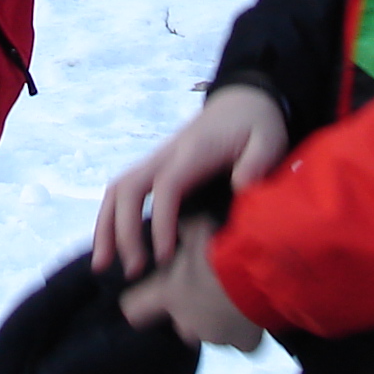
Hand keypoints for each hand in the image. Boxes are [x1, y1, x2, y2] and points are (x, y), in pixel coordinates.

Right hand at [94, 83, 287, 276]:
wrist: (243, 102)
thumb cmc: (256, 125)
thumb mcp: (269, 138)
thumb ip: (257, 161)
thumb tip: (240, 187)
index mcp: (194, 152)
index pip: (166, 187)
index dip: (160, 223)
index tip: (163, 259)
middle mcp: (166, 155)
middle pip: (127, 188)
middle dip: (121, 230)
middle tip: (131, 272)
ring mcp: (157, 161)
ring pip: (117, 189)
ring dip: (106, 227)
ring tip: (103, 266)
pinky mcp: (156, 169)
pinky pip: (125, 193)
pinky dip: (113, 219)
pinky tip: (114, 249)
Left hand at [119, 219, 263, 350]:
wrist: (261, 266)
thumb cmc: (222, 244)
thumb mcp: (194, 226)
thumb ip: (180, 230)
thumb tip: (176, 223)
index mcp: (167, 295)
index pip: (133, 309)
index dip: (137, 301)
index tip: (142, 295)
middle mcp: (186, 321)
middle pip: (178, 320)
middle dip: (189, 307)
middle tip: (205, 284)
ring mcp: (216, 336)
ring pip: (209, 330)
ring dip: (216, 316)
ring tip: (232, 292)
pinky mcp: (243, 343)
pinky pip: (240, 341)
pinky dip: (245, 330)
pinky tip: (251, 310)